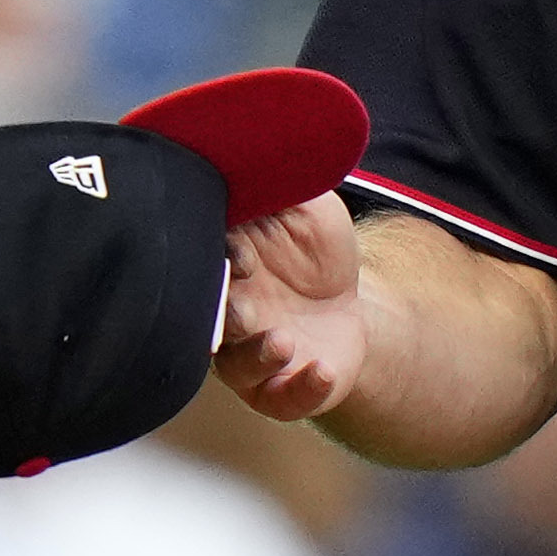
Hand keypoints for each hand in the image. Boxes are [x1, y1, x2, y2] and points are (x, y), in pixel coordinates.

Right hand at [212, 191, 365, 421]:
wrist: (354, 303)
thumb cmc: (317, 250)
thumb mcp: (305, 205)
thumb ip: (274, 186)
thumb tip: (243, 156)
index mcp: (222, 264)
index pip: (202, 263)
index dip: (217, 261)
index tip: (242, 255)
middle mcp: (224, 313)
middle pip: (208, 320)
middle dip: (225, 315)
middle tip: (245, 308)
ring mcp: (247, 356)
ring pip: (236, 367)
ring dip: (256, 356)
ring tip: (283, 341)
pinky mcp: (277, 389)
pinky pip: (279, 399)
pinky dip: (300, 389)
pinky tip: (321, 370)